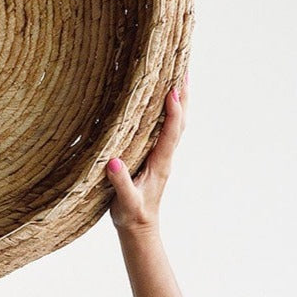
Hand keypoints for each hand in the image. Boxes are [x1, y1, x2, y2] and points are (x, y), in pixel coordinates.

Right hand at [105, 72, 187, 233]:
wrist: (140, 228)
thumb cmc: (131, 215)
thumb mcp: (125, 202)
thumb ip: (121, 183)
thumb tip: (113, 162)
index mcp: (160, 163)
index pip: (171, 132)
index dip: (173, 111)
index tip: (173, 89)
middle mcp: (165, 156)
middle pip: (181, 121)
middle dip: (183, 95)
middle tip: (184, 67)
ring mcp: (162, 156)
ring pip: (175, 123)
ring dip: (179, 99)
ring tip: (178, 74)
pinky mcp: (155, 157)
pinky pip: (166, 129)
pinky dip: (168, 111)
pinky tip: (161, 101)